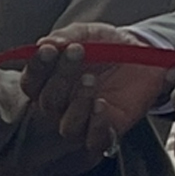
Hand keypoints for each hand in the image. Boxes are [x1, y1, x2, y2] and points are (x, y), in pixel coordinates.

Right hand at [22, 23, 168, 156]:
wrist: (143, 53)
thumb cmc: (108, 44)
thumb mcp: (89, 33)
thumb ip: (67, 36)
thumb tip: (45, 42)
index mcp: (51, 80)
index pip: (31, 82)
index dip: (36, 68)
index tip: (48, 50)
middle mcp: (63, 104)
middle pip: (48, 102)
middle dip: (60, 76)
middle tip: (77, 51)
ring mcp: (84, 119)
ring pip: (68, 127)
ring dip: (77, 104)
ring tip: (90, 80)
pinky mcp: (107, 131)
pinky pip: (95, 141)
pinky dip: (96, 125)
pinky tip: (101, 105)